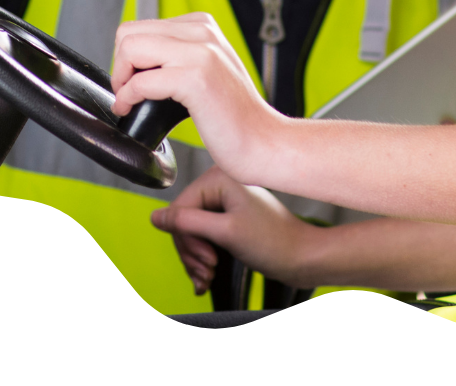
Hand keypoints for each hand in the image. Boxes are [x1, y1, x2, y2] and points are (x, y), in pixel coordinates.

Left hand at [110, 13, 283, 180]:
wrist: (264, 142)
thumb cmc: (232, 116)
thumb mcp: (206, 69)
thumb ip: (178, 55)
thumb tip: (134, 60)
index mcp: (202, 25)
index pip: (139, 26)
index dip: (128, 58)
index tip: (135, 82)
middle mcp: (202, 31)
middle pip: (129, 33)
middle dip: (120, 66)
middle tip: (129, 94)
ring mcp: (201, 52)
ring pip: (130, 48)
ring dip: (121, 79)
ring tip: (130, 101)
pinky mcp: (197, 78)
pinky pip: (141, 80)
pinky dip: (128, 97)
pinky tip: (133, 110)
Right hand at [150, 167, 316, 294]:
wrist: (301, 256)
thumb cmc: (273, 241)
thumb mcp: (225, 232)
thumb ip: (187, 223)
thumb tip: (154, 217)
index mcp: (219, 177)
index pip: (180, 209)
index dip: (186, 239)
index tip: (205, 260)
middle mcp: (219, 183)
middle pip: (183, 222)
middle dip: (191, 252)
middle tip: (207, 272)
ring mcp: (223, 200)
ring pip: (191, 233)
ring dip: (196, 260)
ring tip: (208, 277)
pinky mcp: (227, 216)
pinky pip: (203, 236)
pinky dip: (202, 259)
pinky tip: (206, 277)